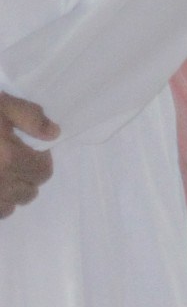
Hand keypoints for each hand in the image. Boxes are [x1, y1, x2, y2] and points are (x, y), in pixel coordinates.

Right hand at [0, 95, 58, 220]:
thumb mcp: (1, 105)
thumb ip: (30, 118)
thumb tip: (54, 134)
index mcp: (9, 158)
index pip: (42, 173)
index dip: (41, 160)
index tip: (32, 149)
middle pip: (27, 194)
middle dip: (26, 177)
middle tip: (14, 160)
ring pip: (7, 208)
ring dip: (8, 194)